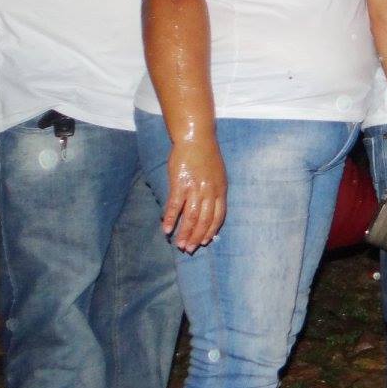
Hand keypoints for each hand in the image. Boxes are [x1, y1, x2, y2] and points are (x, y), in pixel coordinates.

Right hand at [163, 137, 227, 251]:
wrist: (196, 138)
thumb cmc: (206, 156)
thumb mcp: (218, 175)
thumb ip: (215, 191)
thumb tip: (210, 207)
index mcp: (221, 190)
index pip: (218, 217)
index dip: (211, 231)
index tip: (205, 242)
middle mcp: (209, 192)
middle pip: (204, 220)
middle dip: (197, 237)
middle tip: (189, 249)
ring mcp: (195, 188)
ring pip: (190, 217)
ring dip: (184, 233)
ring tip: (179, 245)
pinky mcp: (180, 184)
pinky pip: (174, 206)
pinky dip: (170, 219)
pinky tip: (166, 229)